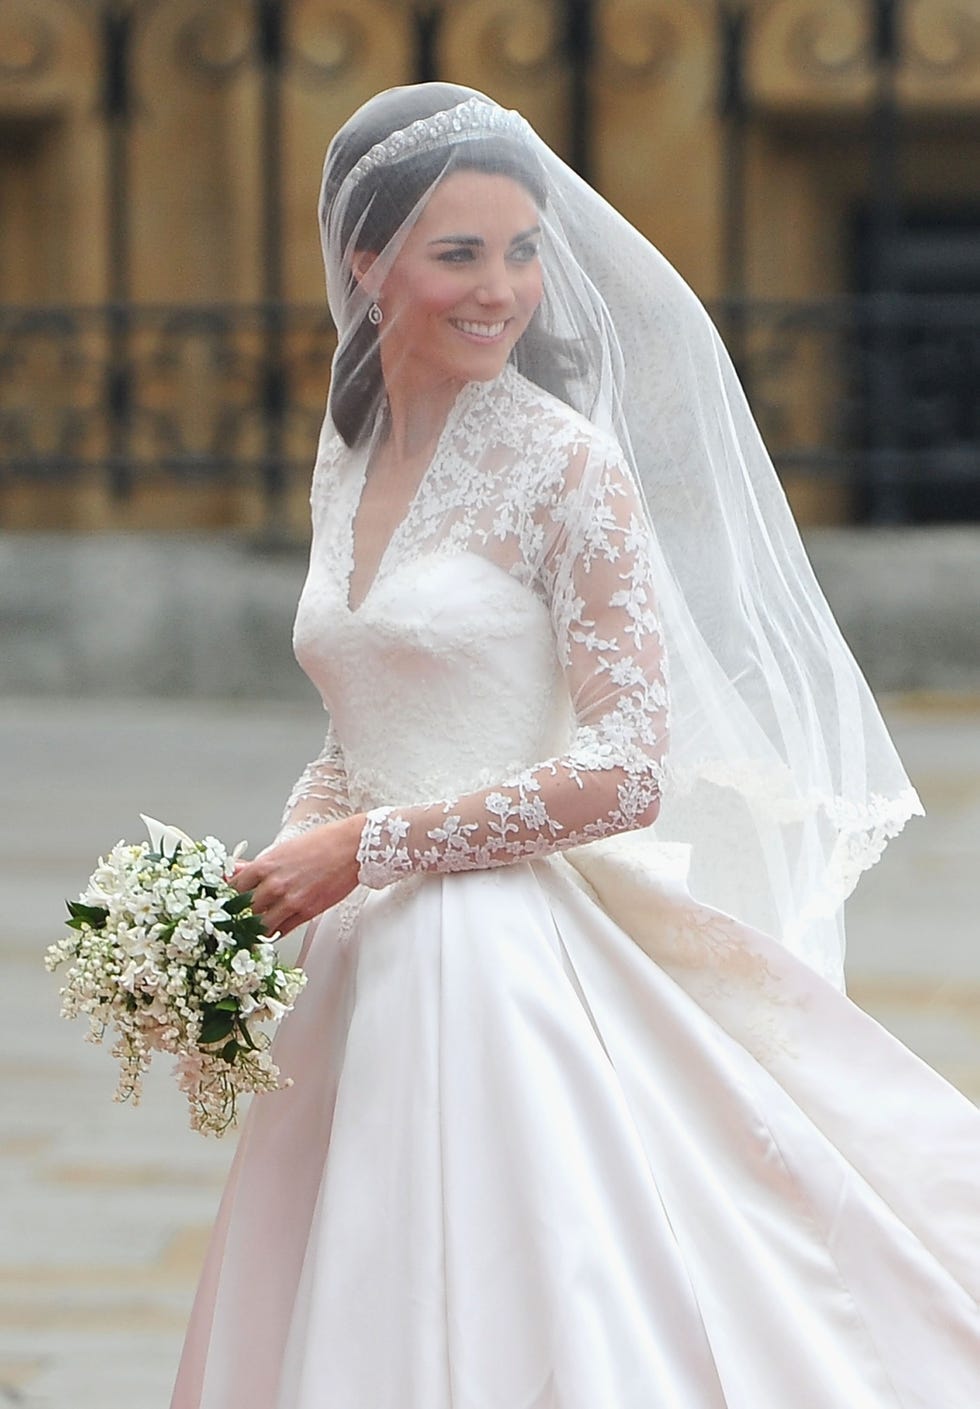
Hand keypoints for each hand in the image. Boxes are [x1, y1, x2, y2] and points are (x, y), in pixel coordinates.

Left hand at [231, 814, 364, 938]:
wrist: (350, 847)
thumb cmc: (320, 843)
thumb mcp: (283, 849)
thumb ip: (256, 864)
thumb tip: (234, 870)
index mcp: (265, 865)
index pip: (234, 889)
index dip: (228, 898)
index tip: (227, 903)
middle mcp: (274, 885)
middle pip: (244, 910)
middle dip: (239, 916)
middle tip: (236, 921)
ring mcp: (290, 901)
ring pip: (261, 926)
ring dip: (255, 929)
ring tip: (252, 930)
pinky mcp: (307, 912)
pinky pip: (282, 930)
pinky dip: (274, 932)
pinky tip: (272, 929)